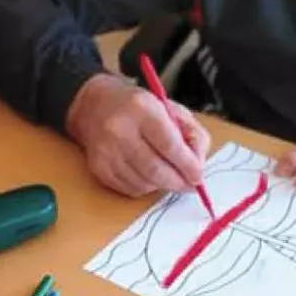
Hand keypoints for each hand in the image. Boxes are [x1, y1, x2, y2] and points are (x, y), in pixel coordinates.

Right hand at [65, 73, 211, 197]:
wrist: (96, 106)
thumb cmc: (140, 108)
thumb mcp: (172, 109)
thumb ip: (193, 135)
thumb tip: (198, 167)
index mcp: (142, 109)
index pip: (169, 145)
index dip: (188, 165)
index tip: (199, 177)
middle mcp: (120, 130)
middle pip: (155, 169)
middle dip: (178, 182)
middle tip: (189, 185)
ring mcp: (106, 151)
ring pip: (144, 183)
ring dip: (162, 184)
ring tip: (166, 173)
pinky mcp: (99, 168)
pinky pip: (130, 189)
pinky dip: (145, 187)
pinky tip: (147, 173)